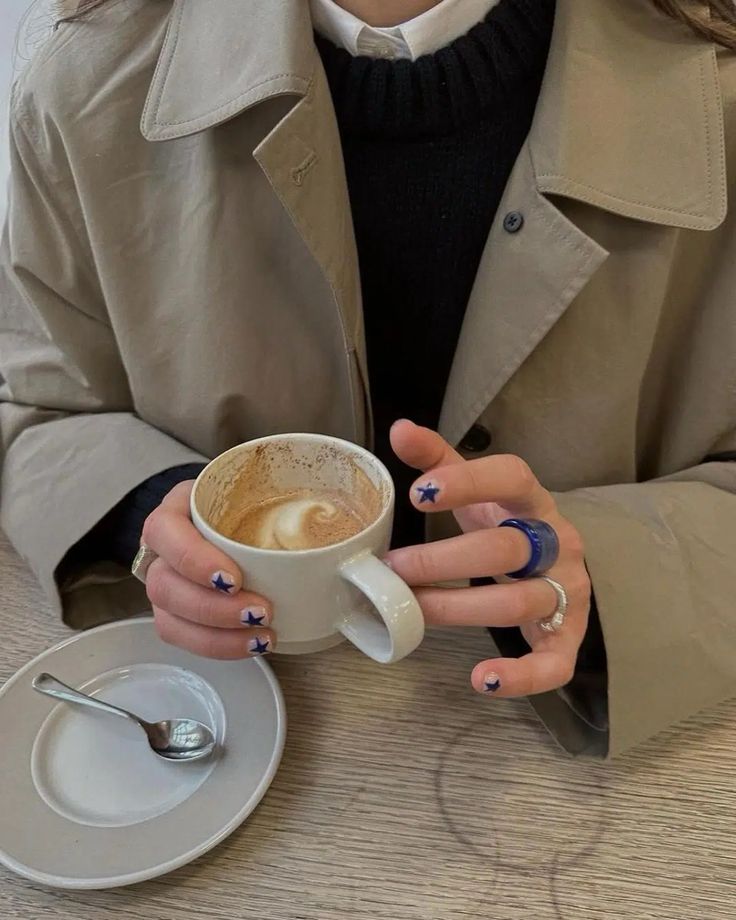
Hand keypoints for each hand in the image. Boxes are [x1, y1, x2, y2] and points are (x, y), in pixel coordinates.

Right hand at [140, 481, 275, 658]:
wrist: (237, 516)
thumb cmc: (248, 502)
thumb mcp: (263, 488)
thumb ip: (292, 500)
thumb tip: (345, 542)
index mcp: (178, 509)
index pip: (164, 530)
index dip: (193, 559)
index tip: (234, 578)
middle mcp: (163, 548)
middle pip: (164, 584)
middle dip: (213, 608)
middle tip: (260, 611)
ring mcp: (166, 582)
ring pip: (169, 619)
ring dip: (216, 635)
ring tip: (261, 635)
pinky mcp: (176, 612)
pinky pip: (184, 638)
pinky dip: (219, 646)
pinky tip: (252, 643)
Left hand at [386, 420, 590, 697]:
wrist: (562, 571)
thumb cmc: (509, 526)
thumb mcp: (479, 492)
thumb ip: (441, 462)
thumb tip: (401, 429)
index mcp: (532, 502)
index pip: (512, 477)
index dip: (468, 482)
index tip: (418, 494)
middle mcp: (557, 543)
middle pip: (507, 548)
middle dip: (444, 559)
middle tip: (393, 568)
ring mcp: (567, 592)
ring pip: (519, 603)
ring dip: (458, 608)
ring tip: (411, 608)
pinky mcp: (568, 637)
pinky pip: (552, 662)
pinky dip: (519, 676)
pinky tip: (480, 679)